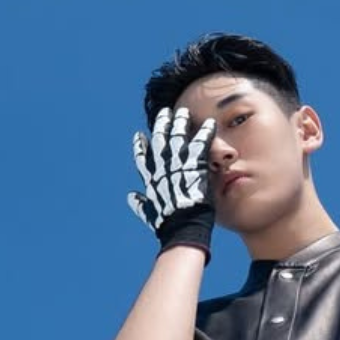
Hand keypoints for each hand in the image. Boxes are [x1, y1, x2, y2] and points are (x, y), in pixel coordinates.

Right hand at [128, 106, 216, 254]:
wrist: (183, 226)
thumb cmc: (169, 224)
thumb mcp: (150, 214)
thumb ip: (140, 204)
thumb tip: (130, 197)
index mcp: (152, 180)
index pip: (143, 159)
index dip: (140, 147)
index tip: (138, 136)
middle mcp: (163, 168)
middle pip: (159, 141)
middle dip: (161, 125)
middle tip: (164, 113)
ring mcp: (178, 164)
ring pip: (177, 137)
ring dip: (180, 123)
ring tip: (183, 112)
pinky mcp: (194, 164)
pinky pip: (201, 143)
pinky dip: (205, 132)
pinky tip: (210, 123)